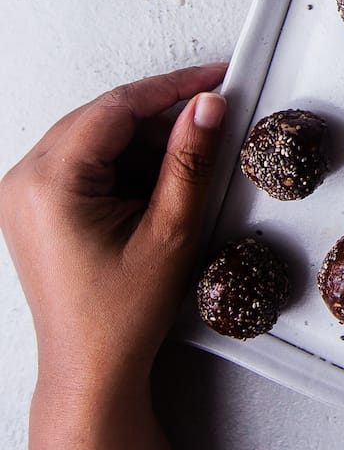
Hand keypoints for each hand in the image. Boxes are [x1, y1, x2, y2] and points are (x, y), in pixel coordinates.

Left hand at [1, 64, 226, 406]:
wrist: (90, 371)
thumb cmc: (118, 318)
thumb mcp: (169, 232)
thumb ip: (190, 161)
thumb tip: (207, 107)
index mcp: (48, 182)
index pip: (116, 107)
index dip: (171, 87)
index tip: (213, 79)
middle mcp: (25, 181)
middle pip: (104, 119)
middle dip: (160, 120)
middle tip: (210, 125)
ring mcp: (24, 194)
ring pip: (96, 138)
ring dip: (143, 145)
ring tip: (183, 177)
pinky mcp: (34, 207)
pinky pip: (84, 162)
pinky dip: (124, 166)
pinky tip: (155, 191)